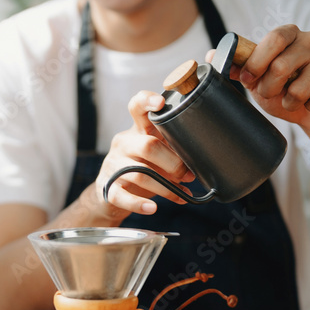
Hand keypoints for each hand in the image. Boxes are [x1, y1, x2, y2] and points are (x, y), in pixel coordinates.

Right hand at [97, 91, 194, 215]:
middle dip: (173, 163)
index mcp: (137, 131)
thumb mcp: (155, 154)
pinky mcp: (107, 186)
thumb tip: (201, 162)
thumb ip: (173, 151)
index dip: (147, 100)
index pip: (136, 107)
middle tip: (188, 175)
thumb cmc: (141, 169)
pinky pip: (122, 196)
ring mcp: (113, 165)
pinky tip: (152, 208)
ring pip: (140, 173)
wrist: (112, 194)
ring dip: (165, 187)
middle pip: (148, 146)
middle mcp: (123, 143)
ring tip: (180, 195)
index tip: (160, 102)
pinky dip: (139, 204)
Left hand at [224, 26, 309, 149]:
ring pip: (300, 88)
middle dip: (270, 89)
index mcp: (292, 34)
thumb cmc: (285, 92)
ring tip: (295, 99)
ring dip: (291, 102)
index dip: (256, 63)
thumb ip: (239, 67)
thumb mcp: (258, 80)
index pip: (273, 38)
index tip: (249, 80)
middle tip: (272, 94)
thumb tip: (212, 55)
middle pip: (282, 66)